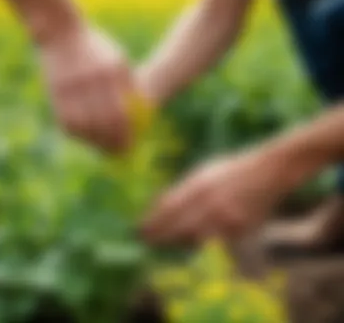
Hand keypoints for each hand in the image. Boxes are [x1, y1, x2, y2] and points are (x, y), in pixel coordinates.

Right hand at [41, 26, 132, 152]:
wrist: (60, 33)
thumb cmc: (96, 47)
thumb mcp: (117, 59)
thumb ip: (127, 85)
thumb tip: (137, 112)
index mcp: (108, 72)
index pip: (120, 112)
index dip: (126, 132)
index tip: (131, 144)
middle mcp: (89, 81)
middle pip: (102, 122)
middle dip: (112, 142)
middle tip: (119, 153)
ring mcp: (70, 87)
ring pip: (83, 125)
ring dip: (94, 141)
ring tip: (103, 149)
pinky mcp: (55, 93)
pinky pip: (66, 121)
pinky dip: (77, 133)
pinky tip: (86, 137)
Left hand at [142, 150, 285, 244]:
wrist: (270, 170)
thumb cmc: (233, 168)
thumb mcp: (204, 171)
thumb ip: (183, 188)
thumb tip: (159, 204)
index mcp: (199, 184)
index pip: (168, 208)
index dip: (153, 222)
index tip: (140, 230)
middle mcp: (211, 202)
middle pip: (178, 227)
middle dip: (160, 237)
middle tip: (147, 242)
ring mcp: (226, 217)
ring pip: (195, 238)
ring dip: (179, 241)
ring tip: (167, 241)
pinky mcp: (240, 229)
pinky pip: (216, 240)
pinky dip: (202, 242)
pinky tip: (195, 239)